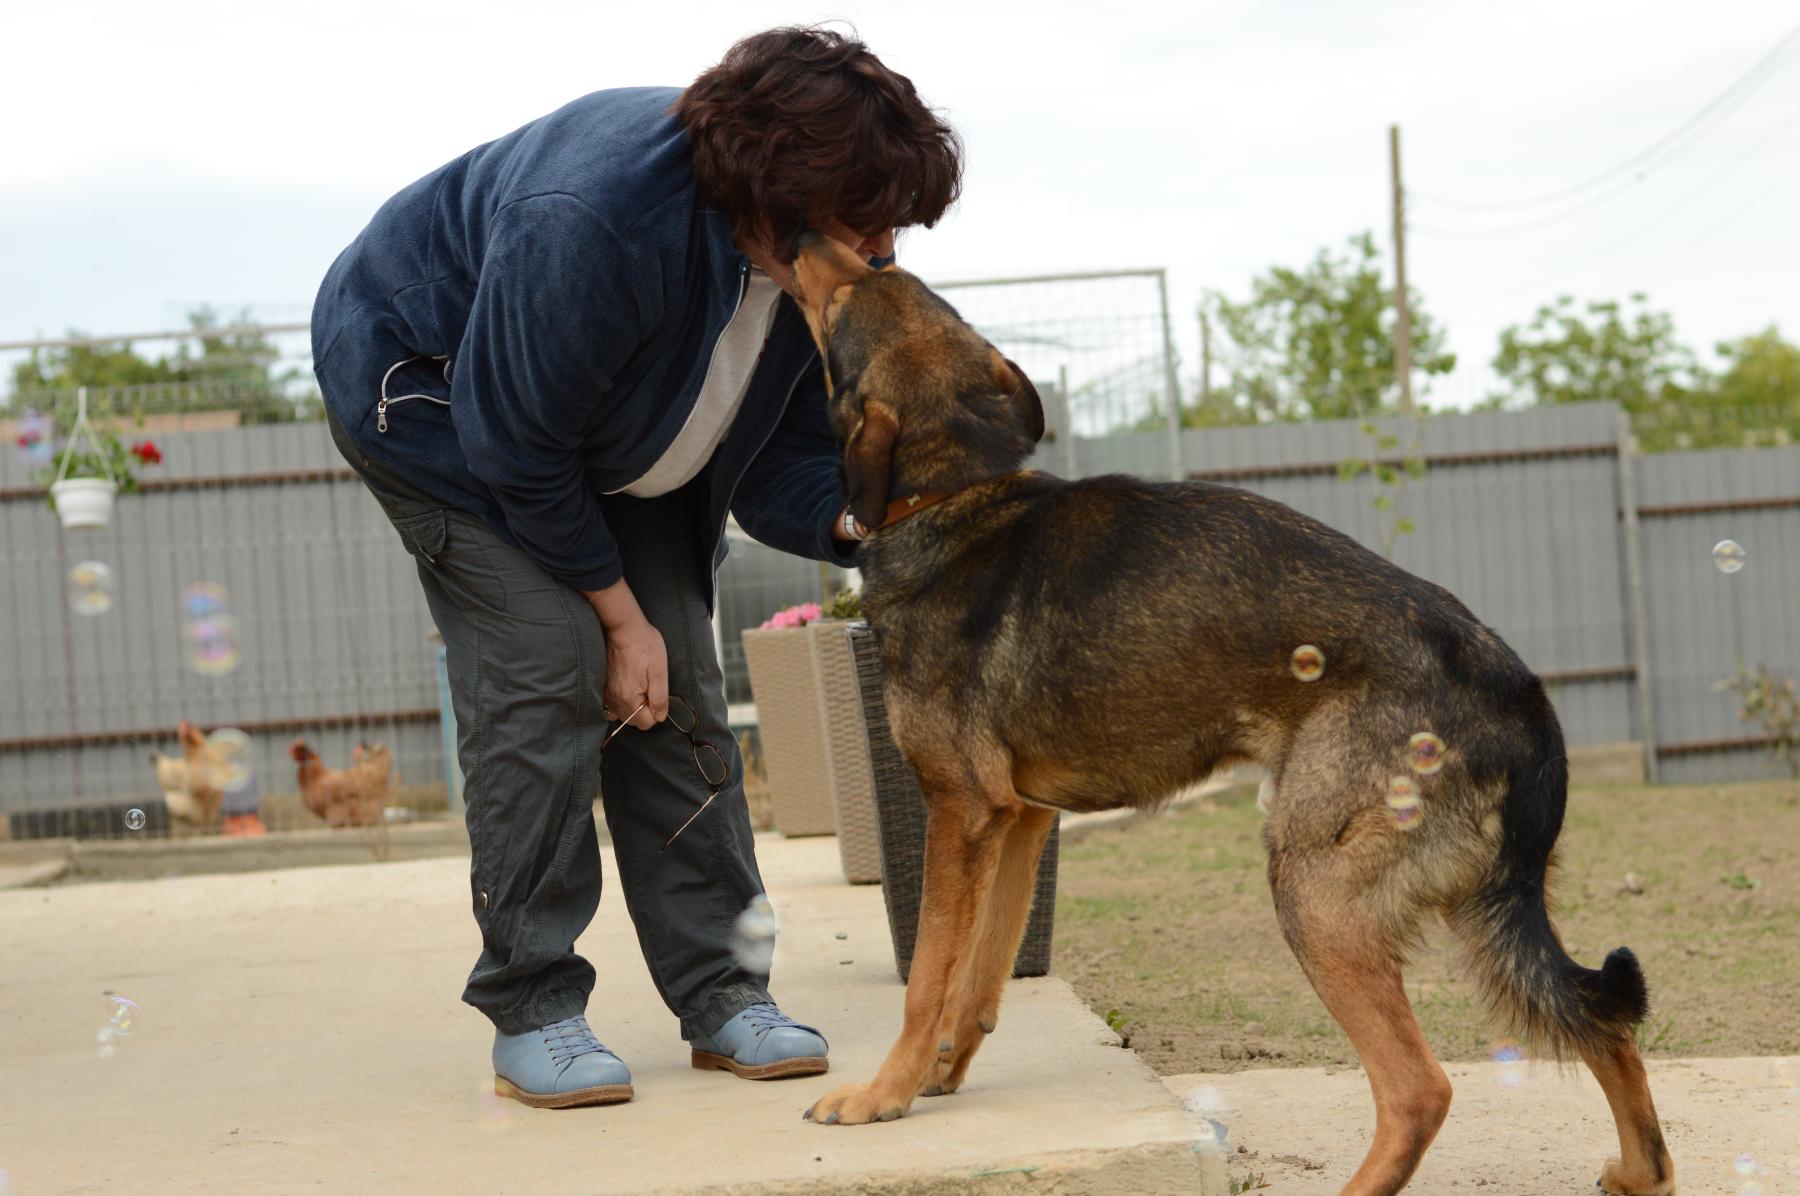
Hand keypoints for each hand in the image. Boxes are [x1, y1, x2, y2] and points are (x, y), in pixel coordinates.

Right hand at [603, 617, 667, 731]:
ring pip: (622, 714)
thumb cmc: (645, 647)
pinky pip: (612, 704)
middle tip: (649, 689)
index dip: (656, 711)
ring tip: (639, 687)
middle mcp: (615, 701)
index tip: (657, 695)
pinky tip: (627, 686)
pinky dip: (621, 701)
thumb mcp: (659, 672)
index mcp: (630, 700)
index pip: (646, 723)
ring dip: (632, 707)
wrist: (624, 629)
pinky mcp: (602, 686)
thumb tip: (660, 717)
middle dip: (644, 710)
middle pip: (634, 721)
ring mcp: (606, 694)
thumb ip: (660, 698)